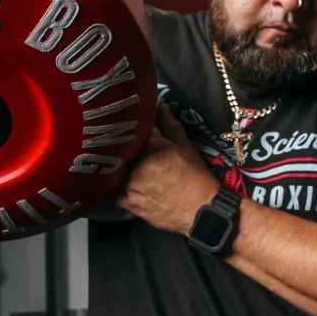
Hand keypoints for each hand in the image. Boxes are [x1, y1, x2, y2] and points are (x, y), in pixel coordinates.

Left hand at [115, 105, 219, 233]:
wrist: (200, 208)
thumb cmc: (195, 176)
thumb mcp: (185, 146)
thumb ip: (170, 125)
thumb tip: (163, 107)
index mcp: (149, 146)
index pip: (132, 134)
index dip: (132, 135)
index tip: (134, 138)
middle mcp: (136, 164)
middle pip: (121, 154)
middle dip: (125, 154)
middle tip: (138, 161)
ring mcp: (130, 185)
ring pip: (116, 173)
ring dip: (121, 173)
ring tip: (133, 175)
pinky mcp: (129, 203)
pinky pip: (116, 194)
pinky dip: (121, 192)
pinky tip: (130, 191)